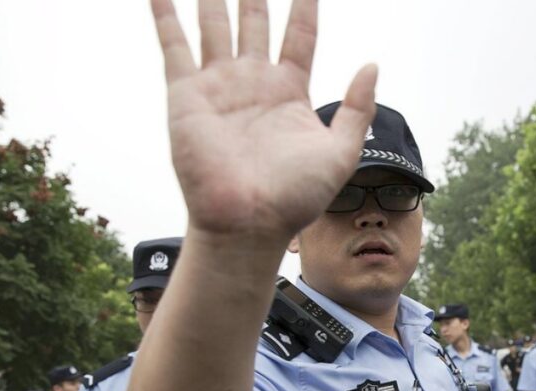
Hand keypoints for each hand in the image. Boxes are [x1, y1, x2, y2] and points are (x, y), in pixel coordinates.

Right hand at [151, 0, 376, 240]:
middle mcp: (252, 83)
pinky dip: (164, 14)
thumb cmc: (294, 197)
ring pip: (215, 24)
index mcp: (289, 93)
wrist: (248, 223)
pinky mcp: (186, 94)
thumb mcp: (341, 152)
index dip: (305, 6)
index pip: (299, 35)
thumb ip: (357, 109)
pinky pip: (173, 44)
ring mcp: (218, 86)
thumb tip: (372, 65)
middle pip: (255, 21)